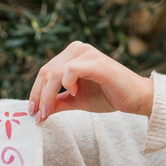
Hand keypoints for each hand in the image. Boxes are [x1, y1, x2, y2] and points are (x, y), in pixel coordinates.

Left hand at [29, 41, 152, 122]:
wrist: (133, 98)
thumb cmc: (106, 96)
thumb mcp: (74, 101)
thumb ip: (56, 103)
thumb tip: (37, 113)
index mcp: (71, 55)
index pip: (44, 72)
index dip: (35, 93)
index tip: (32, 112)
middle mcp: (78, 49)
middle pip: (46, 72)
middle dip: (38, 97)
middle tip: (38, 116)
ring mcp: (87, 53)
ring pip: (54, 73)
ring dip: (47, 96)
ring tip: (48, 112)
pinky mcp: (96, 62)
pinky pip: (70, 71)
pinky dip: (65, 85)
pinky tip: (73, 93)